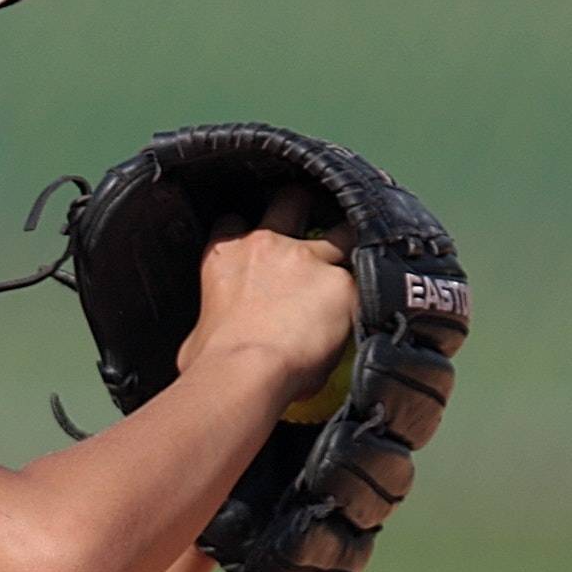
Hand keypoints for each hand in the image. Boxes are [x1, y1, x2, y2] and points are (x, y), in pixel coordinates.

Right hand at [176, 182, 357, 400]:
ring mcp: (307, 259)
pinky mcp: (341, 283)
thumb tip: (215, 340)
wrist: (244, 371)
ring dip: (349, 242)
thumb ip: (212, 321)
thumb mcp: (196, 333)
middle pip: (290, 201)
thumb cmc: (212, 362)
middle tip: (315, 224)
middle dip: (304, 206)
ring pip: (341, 231)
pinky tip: (375, 305)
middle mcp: (266, 244)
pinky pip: (364, 281)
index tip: (259, 240)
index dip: (248, 228)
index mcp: (225, 254)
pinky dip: (367, 294)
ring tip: (360, 259)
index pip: (234, 220)